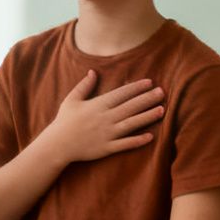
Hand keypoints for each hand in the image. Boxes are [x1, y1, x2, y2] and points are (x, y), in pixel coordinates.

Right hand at [48, 72, 164, 163]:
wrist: (57, 144)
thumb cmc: (64, 121)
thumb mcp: (72, 99)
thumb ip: (84, 86)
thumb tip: (94, 71)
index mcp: (98, 105)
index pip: (121, 93)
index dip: (136, 87)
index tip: (150, 82)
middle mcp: (105, 118)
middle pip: (130, 106)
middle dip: (147, 99)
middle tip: (162, 93)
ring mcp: (107, 134)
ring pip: (131, 124)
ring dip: (147, 117)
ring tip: (162, 110)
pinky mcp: (107, 148)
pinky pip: (125, 144)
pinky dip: (138, 140)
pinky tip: (150, 136)